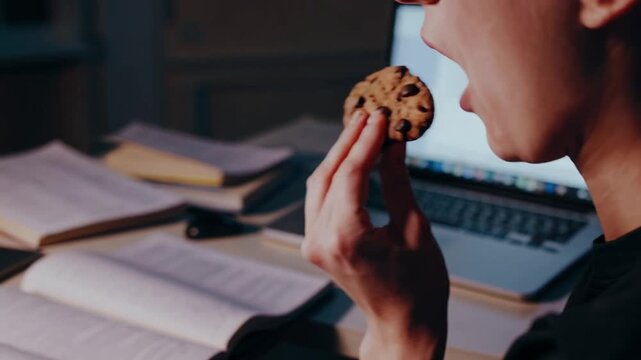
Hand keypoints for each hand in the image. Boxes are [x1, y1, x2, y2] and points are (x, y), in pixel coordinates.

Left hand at [302, 110, 449, 359]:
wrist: (403, 324)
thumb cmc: (418, 285)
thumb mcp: (414, 228)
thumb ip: (398, 181)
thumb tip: (394, 143)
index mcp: (346, 237)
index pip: (351, 174)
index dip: (367, 140)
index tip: (381, 116)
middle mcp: (321, 240)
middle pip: (329, 174)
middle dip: (350, 141)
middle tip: (371, 114)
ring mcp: (314, 244)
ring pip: (320, 184)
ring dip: (340, 155)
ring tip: (362, 128)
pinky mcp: (316, 245)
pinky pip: (321, 200)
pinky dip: (336, 176)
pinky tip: (353, 158)